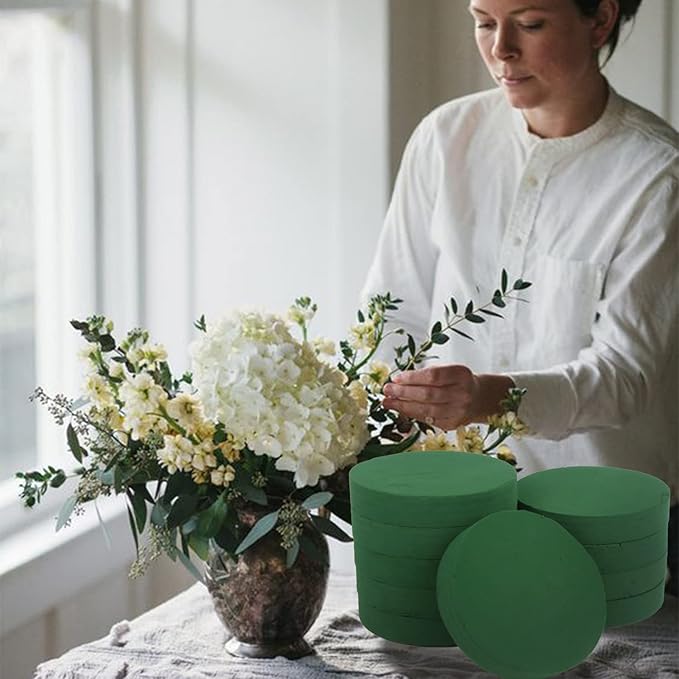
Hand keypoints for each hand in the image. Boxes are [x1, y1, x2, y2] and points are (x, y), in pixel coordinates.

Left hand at [381, 367, 514, 430]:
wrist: (478, 397)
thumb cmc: (457, 381)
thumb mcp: (447, 370)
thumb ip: (426, 374)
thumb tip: (398, 381)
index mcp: (461, 375)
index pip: (433, 376)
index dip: (412, 378)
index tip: (396, 378)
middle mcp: (462, 394)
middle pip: (428, 395)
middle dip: (403, 393)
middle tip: (387, 390)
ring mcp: (459, 411)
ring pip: (426, 410)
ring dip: (403, 406)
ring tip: (388, 402)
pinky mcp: (453, 424)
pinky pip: (428, 420)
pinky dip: (412, 414)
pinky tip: (400, 410)